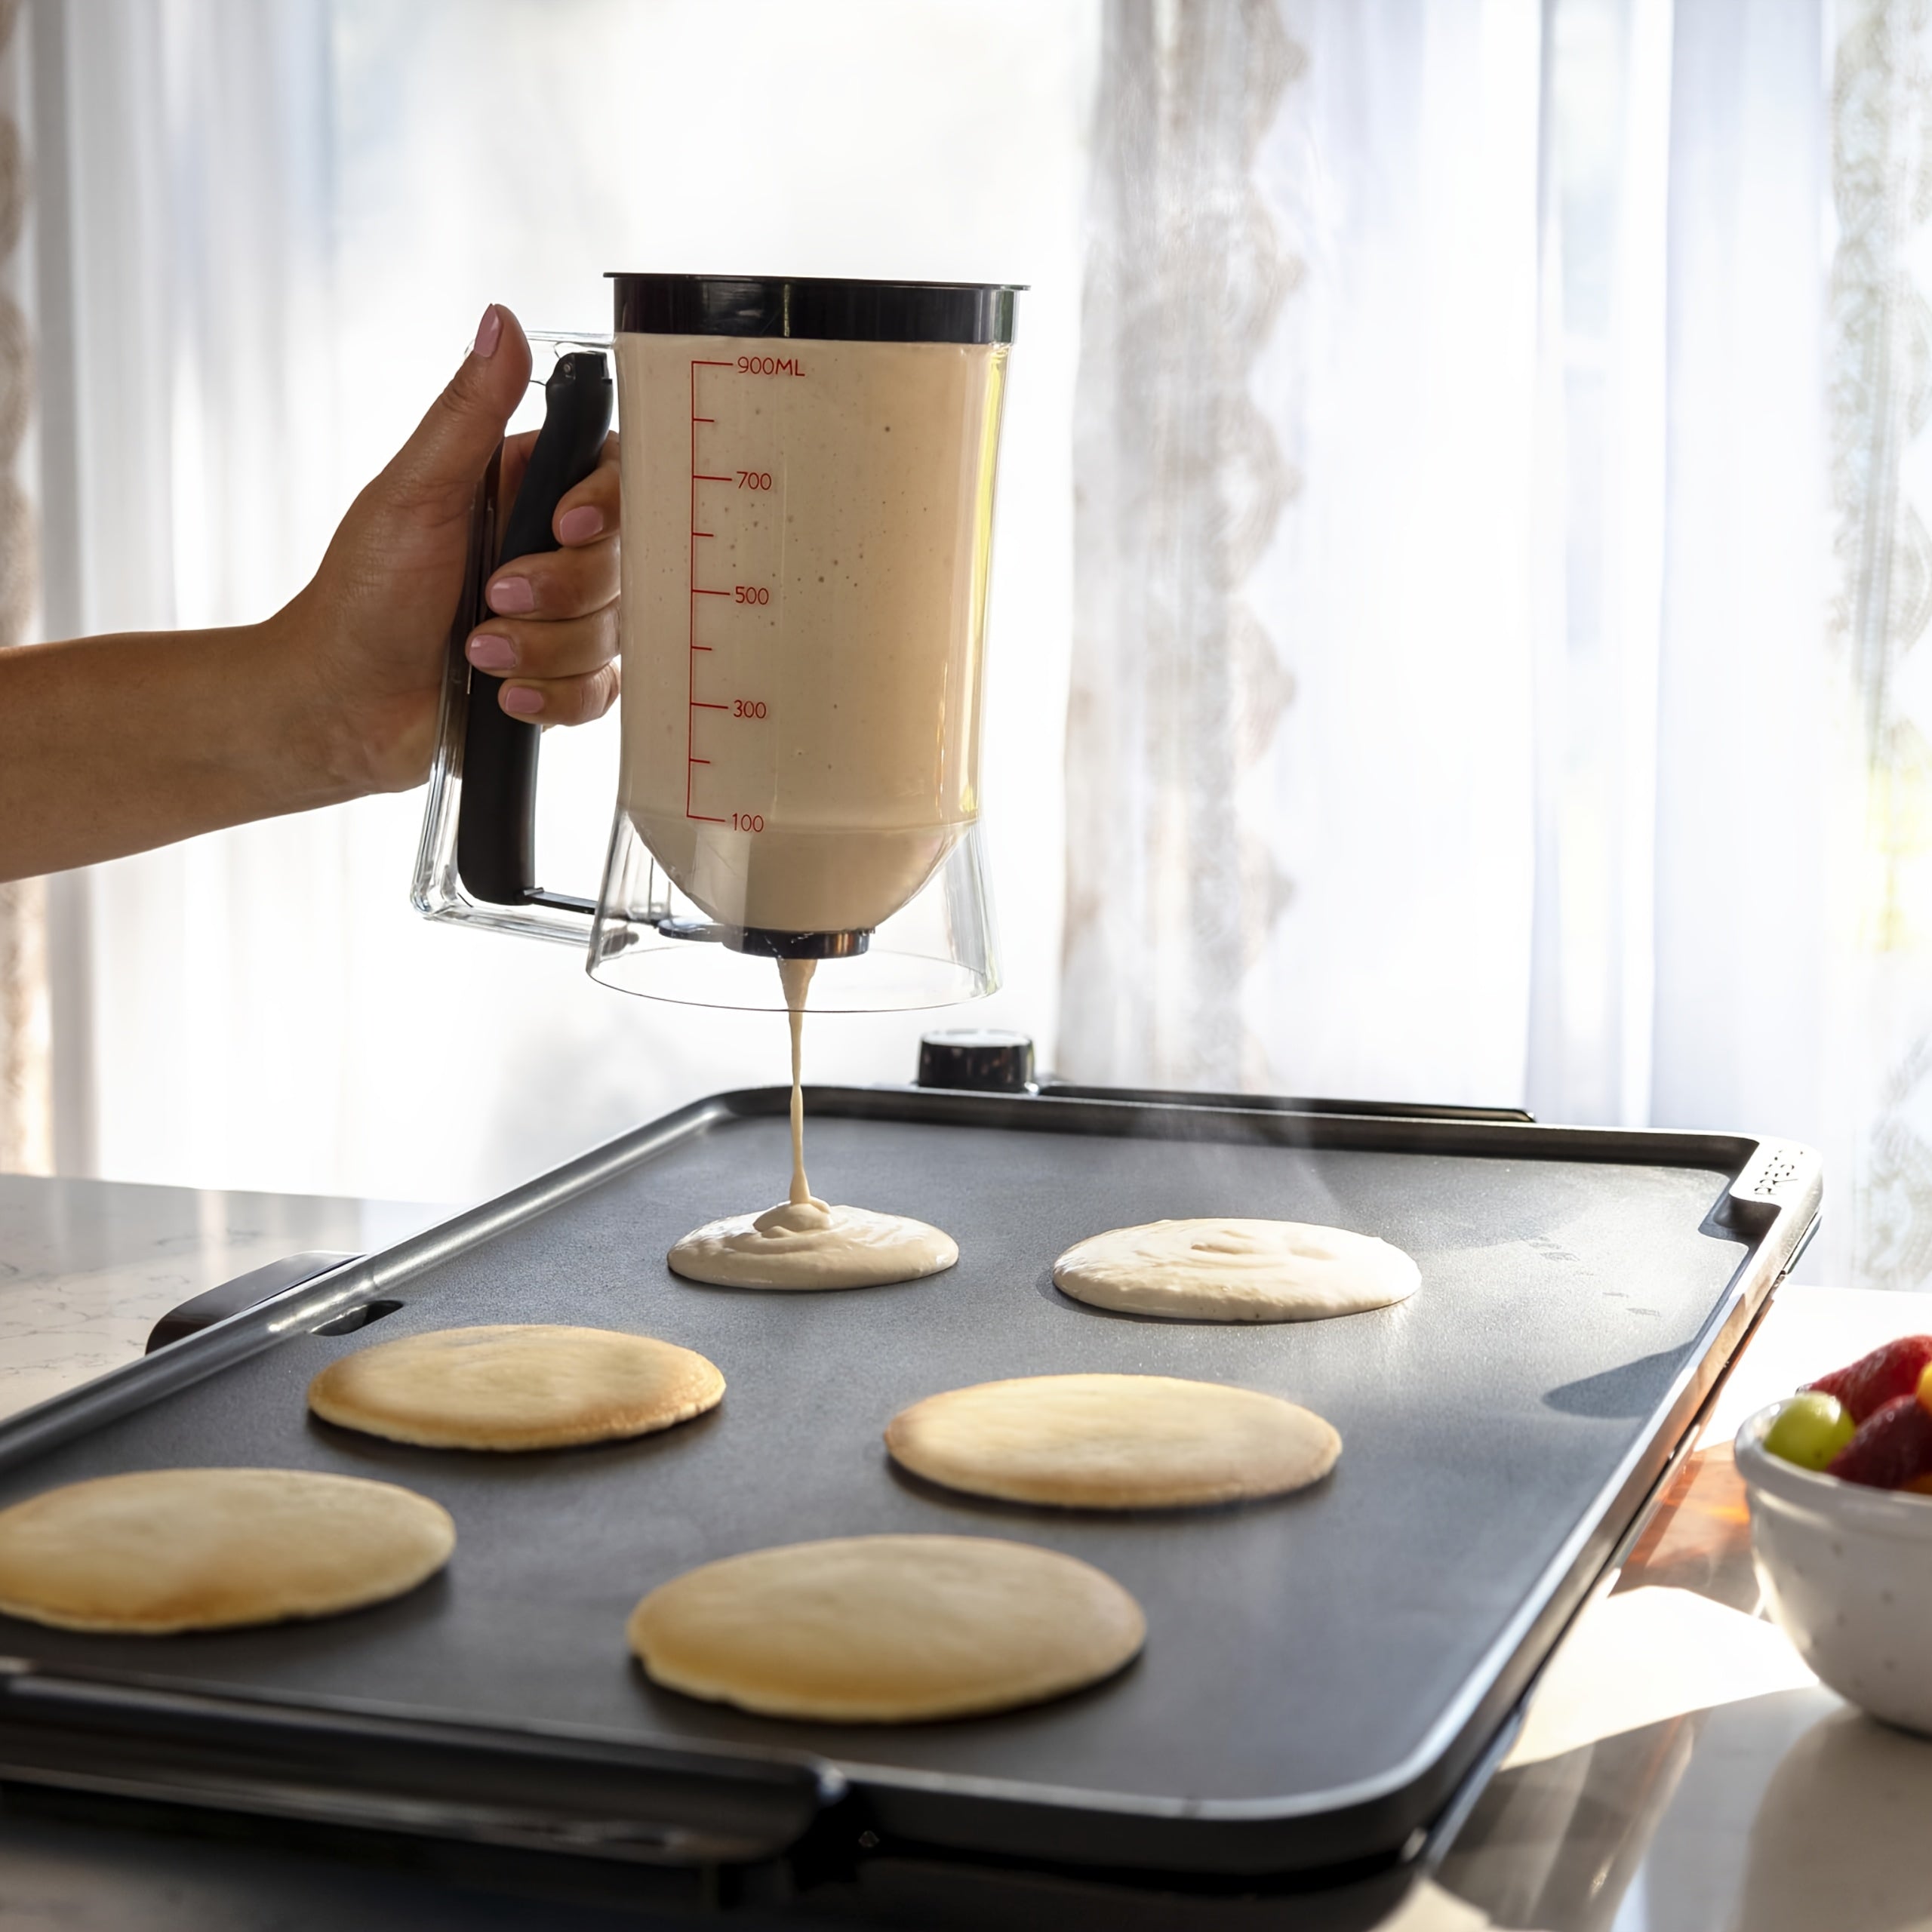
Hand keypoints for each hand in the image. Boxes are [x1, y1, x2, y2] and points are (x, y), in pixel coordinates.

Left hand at [285, 303, 620, 795]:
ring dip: (539, 648)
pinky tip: (500, 693)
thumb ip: (469, 411)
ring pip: (611, 631)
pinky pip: (600, 692)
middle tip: (491, 597)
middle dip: (556, 591)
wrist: (343, 702)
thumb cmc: (364, 593)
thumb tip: (501, 320)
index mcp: (523, 492)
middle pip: (620, 561)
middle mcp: (553, 552)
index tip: (563, 523)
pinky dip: (549, 696)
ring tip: (475, 650)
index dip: (606, 504)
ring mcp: (564, 620)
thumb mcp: (415, 491)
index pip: (615, 476)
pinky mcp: (562, 681)